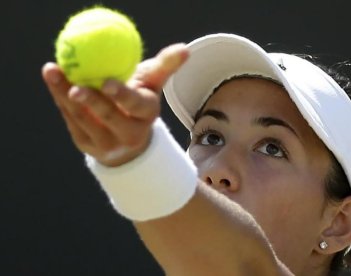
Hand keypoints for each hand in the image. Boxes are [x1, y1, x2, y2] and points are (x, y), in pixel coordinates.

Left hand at [42, 44, 188, 166]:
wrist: (128, 138)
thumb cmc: (139, 101)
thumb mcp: (152, 85)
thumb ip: (165, 66)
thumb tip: (183, 49)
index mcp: (146, 115)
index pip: (135, 106)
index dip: (121, 96)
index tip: (107, 82)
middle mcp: (129, 134)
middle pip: (108, 117)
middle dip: (91, 102)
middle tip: (76, 87)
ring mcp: (107, 143)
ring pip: (84, 119)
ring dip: (65, 96)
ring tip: (53, 72)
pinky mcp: (87, 145)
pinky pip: (72, 121)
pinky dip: (61, 101)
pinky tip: (54, 82)